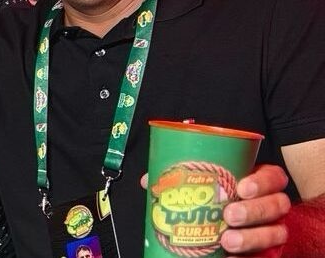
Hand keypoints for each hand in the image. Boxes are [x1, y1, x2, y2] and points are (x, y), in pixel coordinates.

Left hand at [140, 165, 290, 256]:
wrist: (220, 232)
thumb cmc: (211, 201)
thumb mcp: (200, 186)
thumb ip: (180, 181)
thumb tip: (149, 181)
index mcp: (257, 182)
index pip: (273, 177)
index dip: (262, 182)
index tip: (241, 187)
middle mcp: (269, 205)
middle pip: (277, 204)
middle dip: (254, 210)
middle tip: (229, 214)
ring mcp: (271, 228)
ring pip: (276, 231)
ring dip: (252, 236)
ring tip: (227, 240)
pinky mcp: (269, 251)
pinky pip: (267, 255)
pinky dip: (251, 257)